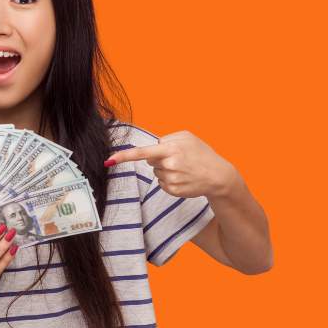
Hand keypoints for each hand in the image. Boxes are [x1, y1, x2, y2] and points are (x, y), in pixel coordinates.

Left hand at [104, 130, 237, 198]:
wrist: (218, 176)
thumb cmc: (201, 153)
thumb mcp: (187, 137)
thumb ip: (166, 138)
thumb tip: (152, 146)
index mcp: (170, 149)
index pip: (142, 152)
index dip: (124, 156)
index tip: (109, 161)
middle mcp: (169, 165)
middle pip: (150, 160)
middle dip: (160, 158)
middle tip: (179, 158)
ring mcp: (171, 180)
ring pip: (156, 172)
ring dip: (165, 169)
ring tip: (184, 168)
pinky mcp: (173, 191)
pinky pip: (162, 183)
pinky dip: (170, 180)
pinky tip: (183, 178)